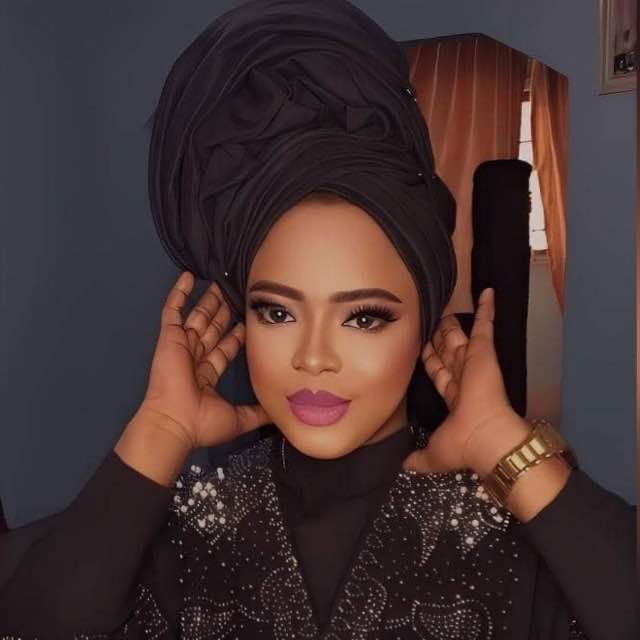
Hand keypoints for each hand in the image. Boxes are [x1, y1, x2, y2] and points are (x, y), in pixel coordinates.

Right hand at [138, 270, 270, 449]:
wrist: (176, 423)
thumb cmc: (203, 423)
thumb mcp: (239, 419)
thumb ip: (258, 413)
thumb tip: (278, 413)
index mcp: (207, 374)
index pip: (224, 348)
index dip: (236, 334)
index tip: (246, 320)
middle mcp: (195, 358)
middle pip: (212, 328)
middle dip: (223, 312)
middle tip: (234, 294)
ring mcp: (181, 346)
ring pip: (198, 316)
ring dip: (208, 300)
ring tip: (220, 283)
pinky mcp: (169, 337)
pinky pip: (173, 310)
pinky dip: (179, 293)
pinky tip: (188, 276)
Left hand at [402, 287, 516, 473]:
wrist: (486, 439)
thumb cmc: (462, 444)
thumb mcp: (433, 453)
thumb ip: (417, 458)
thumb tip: (403, 466)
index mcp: (455, 396)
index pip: (439, 372)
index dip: (430, 359)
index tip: (422, 347)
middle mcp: (464, 377)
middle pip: (448, 351)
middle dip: (440, 338)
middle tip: (433, 322)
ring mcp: (474, 363)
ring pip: (460, 337)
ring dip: (454, 323)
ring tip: (448, 307)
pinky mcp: (483, 352)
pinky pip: (485, 325)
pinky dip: (487, 308)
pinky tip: (487, 292)